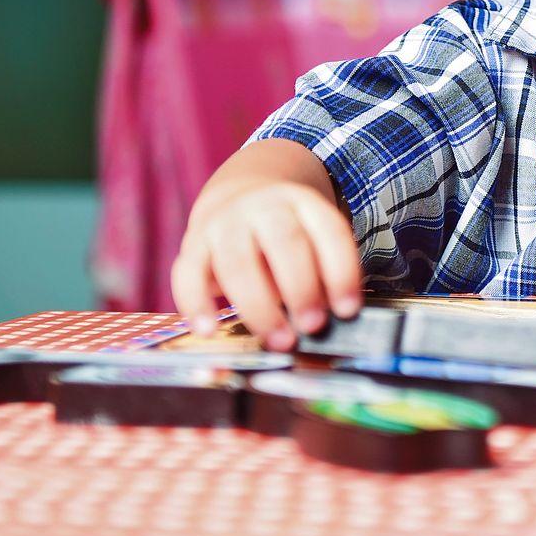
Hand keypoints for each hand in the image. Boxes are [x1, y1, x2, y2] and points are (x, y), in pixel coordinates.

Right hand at [171, 178, 363, 351]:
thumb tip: (329, 317)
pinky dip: (196, 304)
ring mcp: (225, 222)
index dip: (342, 272)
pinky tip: (209, 331)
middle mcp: (263, 206)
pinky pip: (187, 273)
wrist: (237, 195)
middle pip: (284, 242)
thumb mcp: (311, 238)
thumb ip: (321, 272)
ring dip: (259, 306)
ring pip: (238, 262)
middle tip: (313, 326)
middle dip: (301, 288)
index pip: (329, 232)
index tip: (348, 310)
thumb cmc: (284, 235)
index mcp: (303, 203)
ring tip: (278, 340)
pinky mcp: (193, 243)